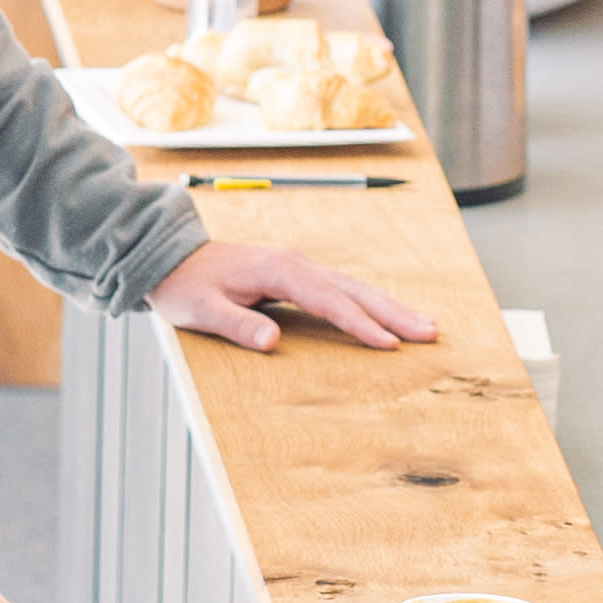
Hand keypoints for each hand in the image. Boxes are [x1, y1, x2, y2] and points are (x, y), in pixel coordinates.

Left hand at [156, 236, 436, 355]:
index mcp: (279, 271)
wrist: (172, 258)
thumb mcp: (203, 310)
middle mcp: (297, 264)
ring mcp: (301, 267)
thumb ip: (237, 325)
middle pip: (355, 289)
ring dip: (391, 306)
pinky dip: (371, 303)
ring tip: (425, 324)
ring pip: (356, 287)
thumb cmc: (186, 286)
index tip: (387, 344)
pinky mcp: (300, 274)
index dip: (360, 324)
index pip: (329, 300)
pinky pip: (344, 289)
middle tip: (430, 331)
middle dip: (395, 312)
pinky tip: (389, 316)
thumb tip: (273, 341)